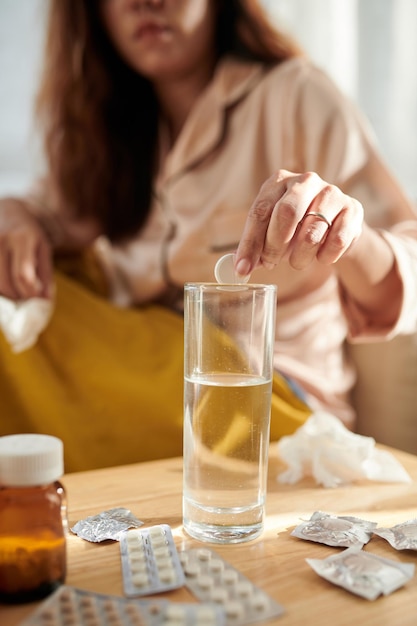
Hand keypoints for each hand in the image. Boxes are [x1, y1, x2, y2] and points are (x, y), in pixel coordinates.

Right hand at [0, 200, 52, 299]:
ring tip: (14, 288)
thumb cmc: (28, 233)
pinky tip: (4, 281)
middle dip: (17, 295)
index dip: (29, 292)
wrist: (7, 211)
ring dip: (4, 293)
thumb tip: (45, 300)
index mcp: (22, 239)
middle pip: (5, 283)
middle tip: (24, 294)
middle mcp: (1, 240)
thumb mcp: (43, 248)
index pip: (23, 276)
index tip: (35, 295)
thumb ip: (46, 274)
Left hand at [235, 170, 363, 276]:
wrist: (338, 225)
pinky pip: (336, 242)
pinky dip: (325, 257)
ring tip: (297, 261)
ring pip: (311, 234)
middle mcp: (305, 181)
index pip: (259, 212)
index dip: (249, 243)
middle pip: (286, 214)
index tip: (242, 269)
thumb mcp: (273, 232)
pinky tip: (321, 256)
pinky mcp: (353, 209)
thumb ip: (256, 247)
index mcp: (278, 182)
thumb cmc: (297, 228)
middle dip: (274, 246)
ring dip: (300, 258)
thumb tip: (239, 267)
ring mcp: (331, 192)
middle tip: (271, 264)